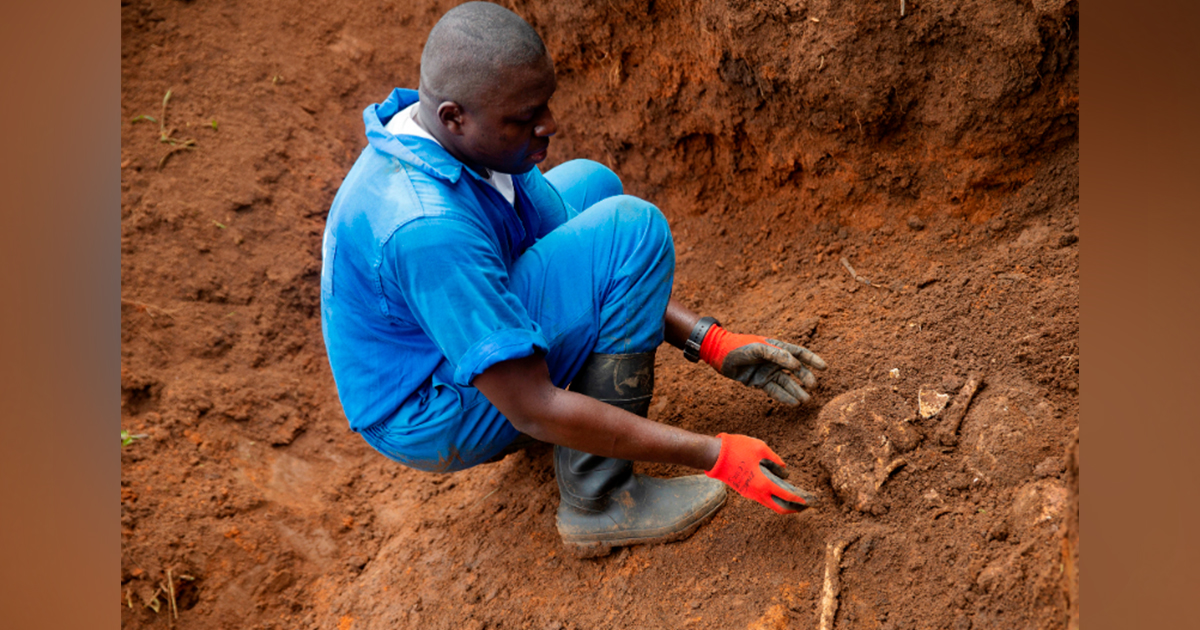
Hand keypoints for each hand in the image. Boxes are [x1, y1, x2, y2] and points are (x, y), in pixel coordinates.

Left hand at [698, 325, 826, 404]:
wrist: (719, 355)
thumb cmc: (739, 347)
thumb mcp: (758, 348)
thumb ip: (777, 354)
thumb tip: (796, 364)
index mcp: (777, 347)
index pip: (798, 353)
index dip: (812, 360)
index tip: (824, 368)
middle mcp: (775, 360)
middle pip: (795, 371)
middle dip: (805, 378)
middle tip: (813, 387)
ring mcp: (768, 371)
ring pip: (786, 383)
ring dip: (796, 391)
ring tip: (806, 400)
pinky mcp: (760, 382)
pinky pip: (775, 391)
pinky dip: (784, 397)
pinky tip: (793, 403)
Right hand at [705, 433, 815, 513]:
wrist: (714, 455)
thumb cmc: (737, 449)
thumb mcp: (761, 448)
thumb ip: (775, 459)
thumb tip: (784, 470)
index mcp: (763, 484)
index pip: (786, 496)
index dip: (799, 500)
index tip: (809, 501)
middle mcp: (756, 493)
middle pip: (778, 508)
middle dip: (792, 509)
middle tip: (803, 506)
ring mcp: (748, 493)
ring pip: (769, 503)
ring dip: (781, 503)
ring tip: (794, 498)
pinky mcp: (743, 490)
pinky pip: (761, 497)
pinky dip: (772, 497)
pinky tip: (778, 490)